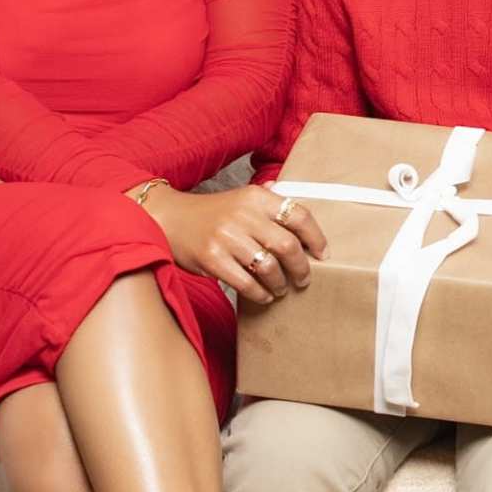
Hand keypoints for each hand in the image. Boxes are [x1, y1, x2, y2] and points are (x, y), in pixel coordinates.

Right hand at [146, 182, 326, 306]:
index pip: (299, 214)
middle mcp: (243, 214)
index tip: (322, 254)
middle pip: (288, 245)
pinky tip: (263, 294)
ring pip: (269, 267)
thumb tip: (302, 217)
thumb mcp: (241, 199)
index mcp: (256, 197)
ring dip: (280, 283)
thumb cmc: (211, 214)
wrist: (169, 219)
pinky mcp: (212, 258)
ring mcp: (226, 236)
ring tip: (281, 288)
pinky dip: (260, 293)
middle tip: (303, 278)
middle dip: (301, 267)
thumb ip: (270, 204)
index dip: (316, 237)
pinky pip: (246, 282)